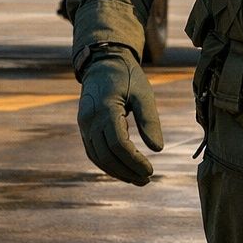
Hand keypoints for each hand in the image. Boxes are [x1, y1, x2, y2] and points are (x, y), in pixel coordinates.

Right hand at [77, 48, 163, 184]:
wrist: (103, 62)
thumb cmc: (127, 77)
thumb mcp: (143, 93)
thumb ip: (149, 120)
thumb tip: (158, 149)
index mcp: (106, 109)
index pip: (119, 145)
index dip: (135, 161)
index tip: (151, 170)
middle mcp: (90, 119)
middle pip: (107, 156)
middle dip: (127, 172)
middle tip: (146, 179)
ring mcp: (84, 124)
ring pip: (98, 158)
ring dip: (117, 172)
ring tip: (137, 179)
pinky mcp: (84, 127)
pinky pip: (93, 152)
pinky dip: (107, 165)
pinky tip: (123, 169)